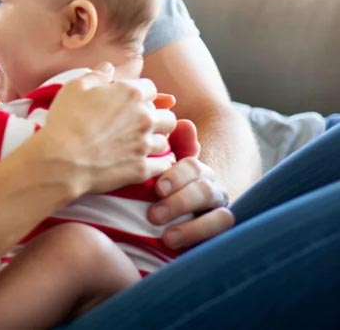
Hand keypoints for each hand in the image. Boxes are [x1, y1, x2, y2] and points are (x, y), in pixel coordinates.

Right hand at [39, 63, 176, 196]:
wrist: (61, 159)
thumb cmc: (66, 120)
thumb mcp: (74, 88)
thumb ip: (96, 75)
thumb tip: (108, 67)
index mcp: (130, 94)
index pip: (150, 88)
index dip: (140, 93)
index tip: (130, 100)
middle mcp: (144, 118)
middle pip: (167, 116)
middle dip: (157, 117)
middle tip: (140, 123)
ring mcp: (144, 145)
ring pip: (165, 141)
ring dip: (155, 140)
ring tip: (140, 144)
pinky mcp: (141, 169)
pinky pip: (163, 165)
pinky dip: (158, 163)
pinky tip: (147, 162)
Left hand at [148, 125, 232, 248]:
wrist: (161, 222)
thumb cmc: (155, 191)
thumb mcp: (157, 170)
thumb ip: (170, 147)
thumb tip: (184, 124)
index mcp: (196, 171)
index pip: (193, 167)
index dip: (177, 176)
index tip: (157, 188)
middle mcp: (212, 191)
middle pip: (205, 191)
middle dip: (180, 203)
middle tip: (153, 216)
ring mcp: (217, 215)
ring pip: (221, 218)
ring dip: (194, 228)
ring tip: (168, 239)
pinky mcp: (217, 239)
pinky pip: (221, 241)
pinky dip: (203, 244)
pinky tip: (180, 251)